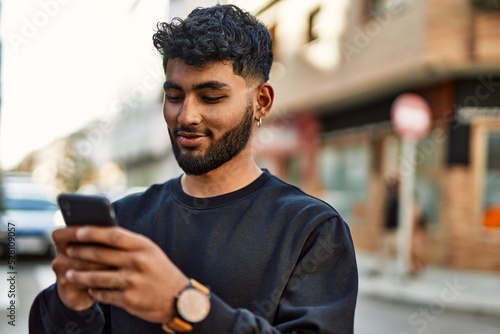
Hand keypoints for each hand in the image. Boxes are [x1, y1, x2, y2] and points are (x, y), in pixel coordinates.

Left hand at [61, 226, 188, 323]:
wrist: (180, 300)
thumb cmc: (161, 272)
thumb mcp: (151, 252)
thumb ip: (129, 244)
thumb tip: (100, 235)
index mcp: (144, 246)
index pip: (114, 235)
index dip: (93, 232)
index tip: (77, 230)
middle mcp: (138, 262)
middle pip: (102, 254)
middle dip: (80, 251)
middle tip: (67, 250)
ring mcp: (133, 282)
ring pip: (98, 277)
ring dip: (80, 275)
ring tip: (68, 274)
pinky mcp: (130, 300)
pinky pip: (104, 295)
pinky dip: (94, 292)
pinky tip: (88, 290)